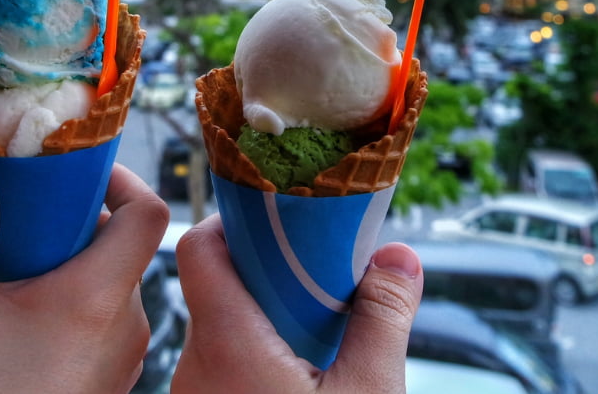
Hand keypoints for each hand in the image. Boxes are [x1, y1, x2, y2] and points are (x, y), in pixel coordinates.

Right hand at [0, 163, 169, 393]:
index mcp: (100, 296)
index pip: (148, 211)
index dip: (118, 177)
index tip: (74, 170)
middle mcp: (126, 324)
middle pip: (120, 244)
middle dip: (70, 221)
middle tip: (21, 215)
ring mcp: (122, 358)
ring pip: (106, 284)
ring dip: (64, 265)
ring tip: (8, 267)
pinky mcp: (107, 382)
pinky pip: (99, 321)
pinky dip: (66, 302)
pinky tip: (15, 314)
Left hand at [171, 215, 422, 393]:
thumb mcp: (370, 393)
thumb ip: (384, 318)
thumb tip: (400, 257)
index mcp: (227, 343)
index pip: (197, 248)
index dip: (230, 222)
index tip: (275, 221)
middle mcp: (196, 365)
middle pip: (215, 286)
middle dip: (266, 272)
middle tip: (317, 272)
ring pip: (220, 330)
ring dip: (265, 318)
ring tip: (319, 324)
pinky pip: (223, 368)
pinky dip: (258, 355)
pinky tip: (303, 372)